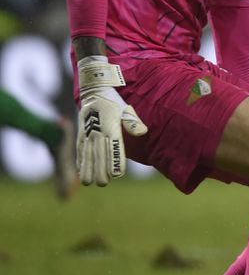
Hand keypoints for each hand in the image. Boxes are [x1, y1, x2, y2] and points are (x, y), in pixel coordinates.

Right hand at [75, 57, 147, 185]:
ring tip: (89, 183)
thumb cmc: (114, 102)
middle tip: (103, 183)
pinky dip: (80, 160)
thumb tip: (143, 132)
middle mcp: (97, 131)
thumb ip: (132, 122)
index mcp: (110, 126)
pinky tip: (80, 171)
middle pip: (99, 154)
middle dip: (100, 170)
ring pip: (87, 154)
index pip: (114, 147)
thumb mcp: (126, 109)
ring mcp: (87, 133)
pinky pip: (79, 149)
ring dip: (87, 168)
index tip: (117, 174)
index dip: (115, 161)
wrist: (94, 91)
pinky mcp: (80, 133)